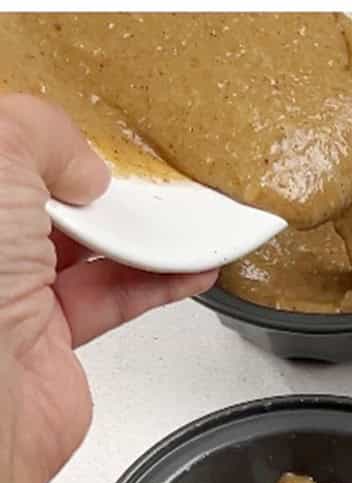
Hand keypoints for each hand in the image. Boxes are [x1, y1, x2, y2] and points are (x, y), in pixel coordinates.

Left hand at [0, 94, 216, 482]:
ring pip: (83, 251)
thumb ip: (42, 136)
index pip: (2, 153)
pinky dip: (155, 284)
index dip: (40, 142)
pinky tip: (190, 269)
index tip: (81, 136)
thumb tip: (81, 165)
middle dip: (94, 188)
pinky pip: (110, 298)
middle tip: (138, 178)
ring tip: (183, 222)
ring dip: (138, 238)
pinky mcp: (50, 337)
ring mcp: (8, 293)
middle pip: (43, 200)